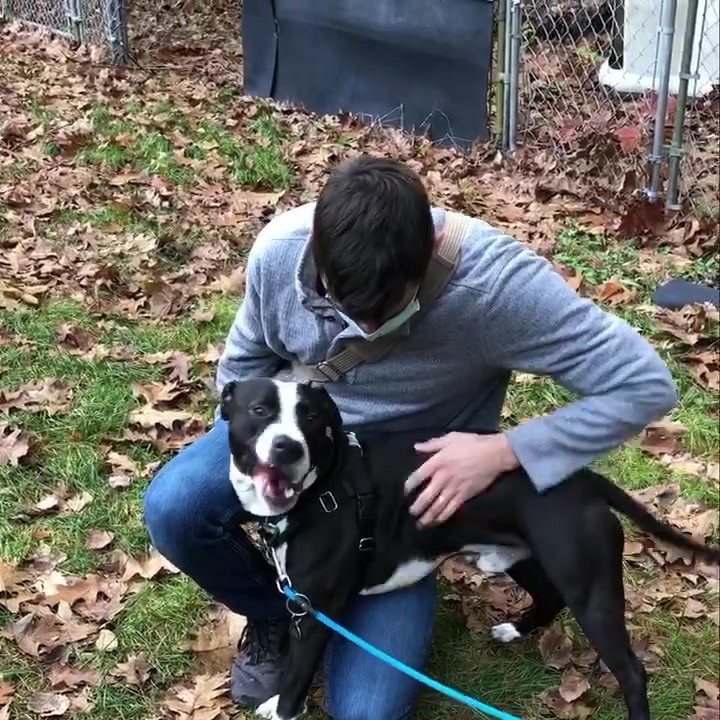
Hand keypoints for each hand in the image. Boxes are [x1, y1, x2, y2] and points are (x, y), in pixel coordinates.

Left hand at [404, 432, 518, 526]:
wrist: (494, 454)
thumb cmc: (472, 443)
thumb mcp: (450, 438)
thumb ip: (432, 444)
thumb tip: (416, 446)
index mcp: (438, 462)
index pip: (418, 476)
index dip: (409, 485)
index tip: (405, 492)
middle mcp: (444, 477)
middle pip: (426, 496)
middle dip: (417, 507)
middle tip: (411, 512)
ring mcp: (455, 488)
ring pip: (438, 506)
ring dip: (428, 516)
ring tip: (420, 523)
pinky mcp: (465, 495)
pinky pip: (451, 509)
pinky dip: (443, 517)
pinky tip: (436, 522)